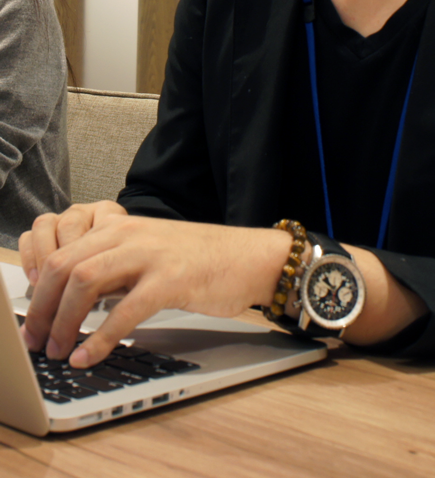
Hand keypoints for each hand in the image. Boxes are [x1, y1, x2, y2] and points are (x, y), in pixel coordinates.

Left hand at [20, 213, 290, 369]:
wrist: (250, 257)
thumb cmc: (201, 261)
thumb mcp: (149, 253)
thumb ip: (115, 266)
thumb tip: (73, 301)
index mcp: (120, 228)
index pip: (61, 253)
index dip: (38, 290)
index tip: (33, 319)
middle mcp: (130, 235)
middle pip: (64, 266)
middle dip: (42, 309)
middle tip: (36, 341)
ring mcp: (150, 255)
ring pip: (84, 282)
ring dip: (63, 322)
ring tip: (59, 351)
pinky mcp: (171, 280)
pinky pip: (124, 311)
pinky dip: (100, 338)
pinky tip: (89, 357)